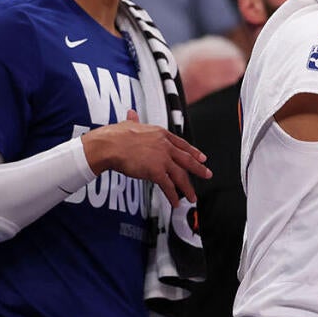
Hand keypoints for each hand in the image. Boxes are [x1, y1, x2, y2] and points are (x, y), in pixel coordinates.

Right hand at [81, 110, 210, 206]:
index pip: (182, 144)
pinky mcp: (156, 171)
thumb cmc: (115, 135)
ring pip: (180, 175)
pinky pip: (168, 186)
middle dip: (199, 168)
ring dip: (188, 188)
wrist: (110, 145)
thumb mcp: (128, 124)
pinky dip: (173, 196)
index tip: (201, 157)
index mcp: (161, 134)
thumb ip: (133, 120)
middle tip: (208, 174)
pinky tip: (176, 203)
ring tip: (193, 197)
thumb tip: (131, 113)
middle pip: (187, 159)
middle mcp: (165, 146)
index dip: (193, 152)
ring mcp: (162, 158)